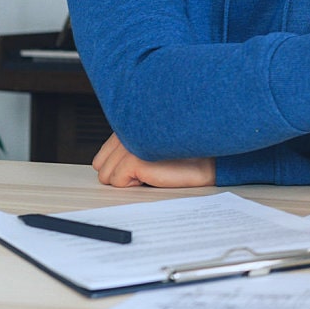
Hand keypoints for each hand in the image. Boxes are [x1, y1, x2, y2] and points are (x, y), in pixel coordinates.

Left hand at [92, 133, 215, 187]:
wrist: (208, 161)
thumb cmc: (184, 154)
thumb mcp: (150, 146)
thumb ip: (128, 147)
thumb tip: (103, 166)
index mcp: (130, 123)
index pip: (101, 157)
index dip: (120, 167)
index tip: (141, 164)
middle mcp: (126, 130)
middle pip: (101, 167)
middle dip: (121, 173)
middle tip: (147, 167)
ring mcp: (129, 143)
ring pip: (107, 176)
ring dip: (128, 179)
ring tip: (151, 169)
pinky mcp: (133, 158)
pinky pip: (117, 182)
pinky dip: (134, 184)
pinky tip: (152, 174)